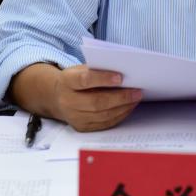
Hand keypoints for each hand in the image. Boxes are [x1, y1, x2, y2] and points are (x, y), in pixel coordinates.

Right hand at [11, 63, 141, 131]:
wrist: (58, 96)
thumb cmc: (76, 79)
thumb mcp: (81, 69)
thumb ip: (97, 69)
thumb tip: (124, 73)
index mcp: (67, 81)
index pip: (85, 80)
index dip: (103, 79)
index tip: (121, 77)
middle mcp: (67, 101)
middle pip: (96, 102)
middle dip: (120, 97)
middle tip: (137, 91)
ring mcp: (73, 117)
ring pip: (102, 115)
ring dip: (123, 107)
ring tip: (136, 98)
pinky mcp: (81, 127)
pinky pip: (104, 124)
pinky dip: (119, 115)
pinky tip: (128, 107)